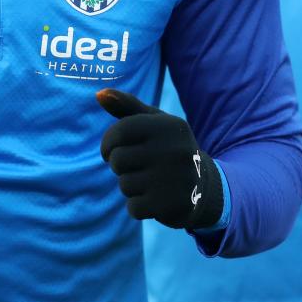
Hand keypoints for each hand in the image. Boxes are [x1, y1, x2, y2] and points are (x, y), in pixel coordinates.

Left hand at [97, 89, 223, 229]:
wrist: (202, 186)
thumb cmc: (167, 148)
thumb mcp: (153, 122)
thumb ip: (126, 106)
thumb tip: (99, 94)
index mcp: (169, 126)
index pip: (120, 132)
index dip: (108, 143)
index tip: (111, 150)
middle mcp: (175, 150)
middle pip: (118, 160)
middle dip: (120, 166)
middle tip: (139, 167)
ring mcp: (175, 178)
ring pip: (125, 185)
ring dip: (131, 187)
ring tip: (150, 182)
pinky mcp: (172, 205)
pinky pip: (134, 208)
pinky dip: (138, 206)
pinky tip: (155, 200)